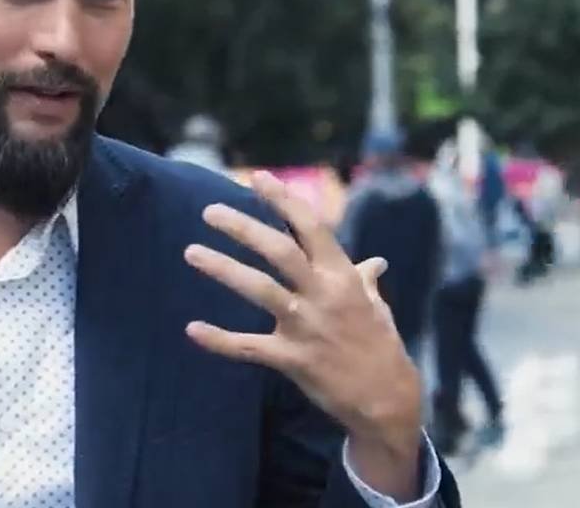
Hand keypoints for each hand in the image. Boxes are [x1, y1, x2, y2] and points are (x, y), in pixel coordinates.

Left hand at [183, 172, 421, 497]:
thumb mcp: (375, 306)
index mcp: (343, 276)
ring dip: (224, 269)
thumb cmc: (380, 345)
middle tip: (208, 212)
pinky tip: (192, 329)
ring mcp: (307, 328)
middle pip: (280, 252)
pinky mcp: (293, 360)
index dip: (284, 201)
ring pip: (261, 290)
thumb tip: (374, 261)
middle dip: (243, 228)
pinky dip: (219, 340)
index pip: (311, 228)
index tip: (259, 178)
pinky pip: (249, 347)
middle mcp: (324, 296)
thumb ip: (365, 279)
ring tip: (191, 252)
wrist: (387, 401)